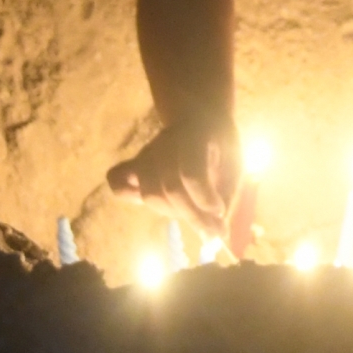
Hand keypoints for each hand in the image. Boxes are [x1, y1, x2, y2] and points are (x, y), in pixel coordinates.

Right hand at [107, 117, 239, 234]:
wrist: (199, 118)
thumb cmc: (220, 144)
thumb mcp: (234, 163)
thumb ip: (228, 194)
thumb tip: (220, 233)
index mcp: (194, 137)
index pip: (190, 172)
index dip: (204, 198)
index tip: (220, 213)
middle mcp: (165, 143)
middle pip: (169, 188)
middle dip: (192, 216)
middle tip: (212, 231)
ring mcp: (146, 154)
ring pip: (150, 193)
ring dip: (174, 213)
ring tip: (194, 215)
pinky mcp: (133, 165)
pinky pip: (118, 183)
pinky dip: (132, 198)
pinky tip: (159, 203)